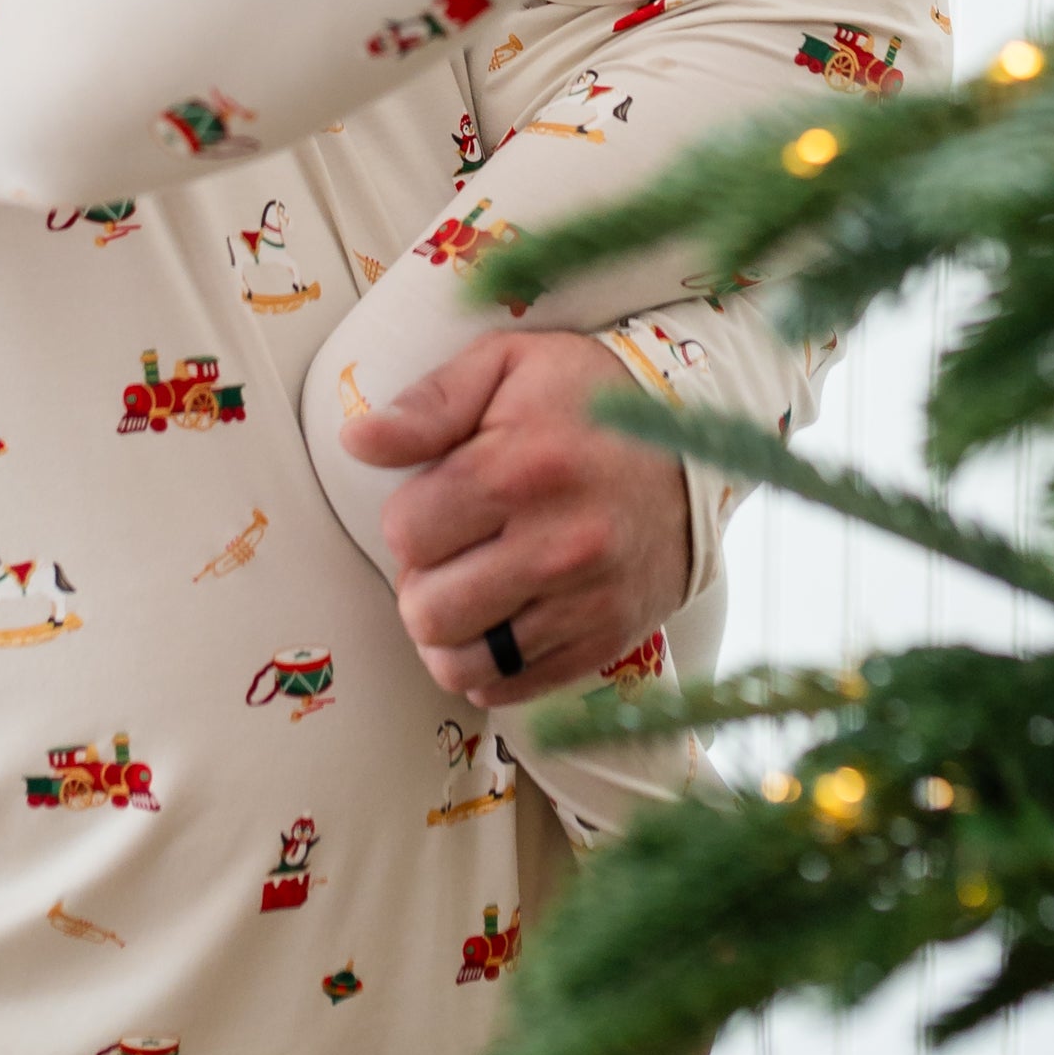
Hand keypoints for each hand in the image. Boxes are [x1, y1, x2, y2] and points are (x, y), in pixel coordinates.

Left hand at [337, 329, 688, 704]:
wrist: (697, 439)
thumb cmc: (586, 397)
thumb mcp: (506, 366)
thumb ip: (428, 405)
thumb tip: (355, 440)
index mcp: (521, 468)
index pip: (405, 534)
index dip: (409, 519)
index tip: (438, 500)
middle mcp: (558, 543)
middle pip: (427, 611)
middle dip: (421, 582)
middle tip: (451, 551)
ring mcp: (587, 600)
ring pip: (462, 663)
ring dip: (449, 631)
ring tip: (470, 590)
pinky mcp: (608, 639)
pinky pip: (510, 688)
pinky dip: (491, 664)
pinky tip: (503, 617)